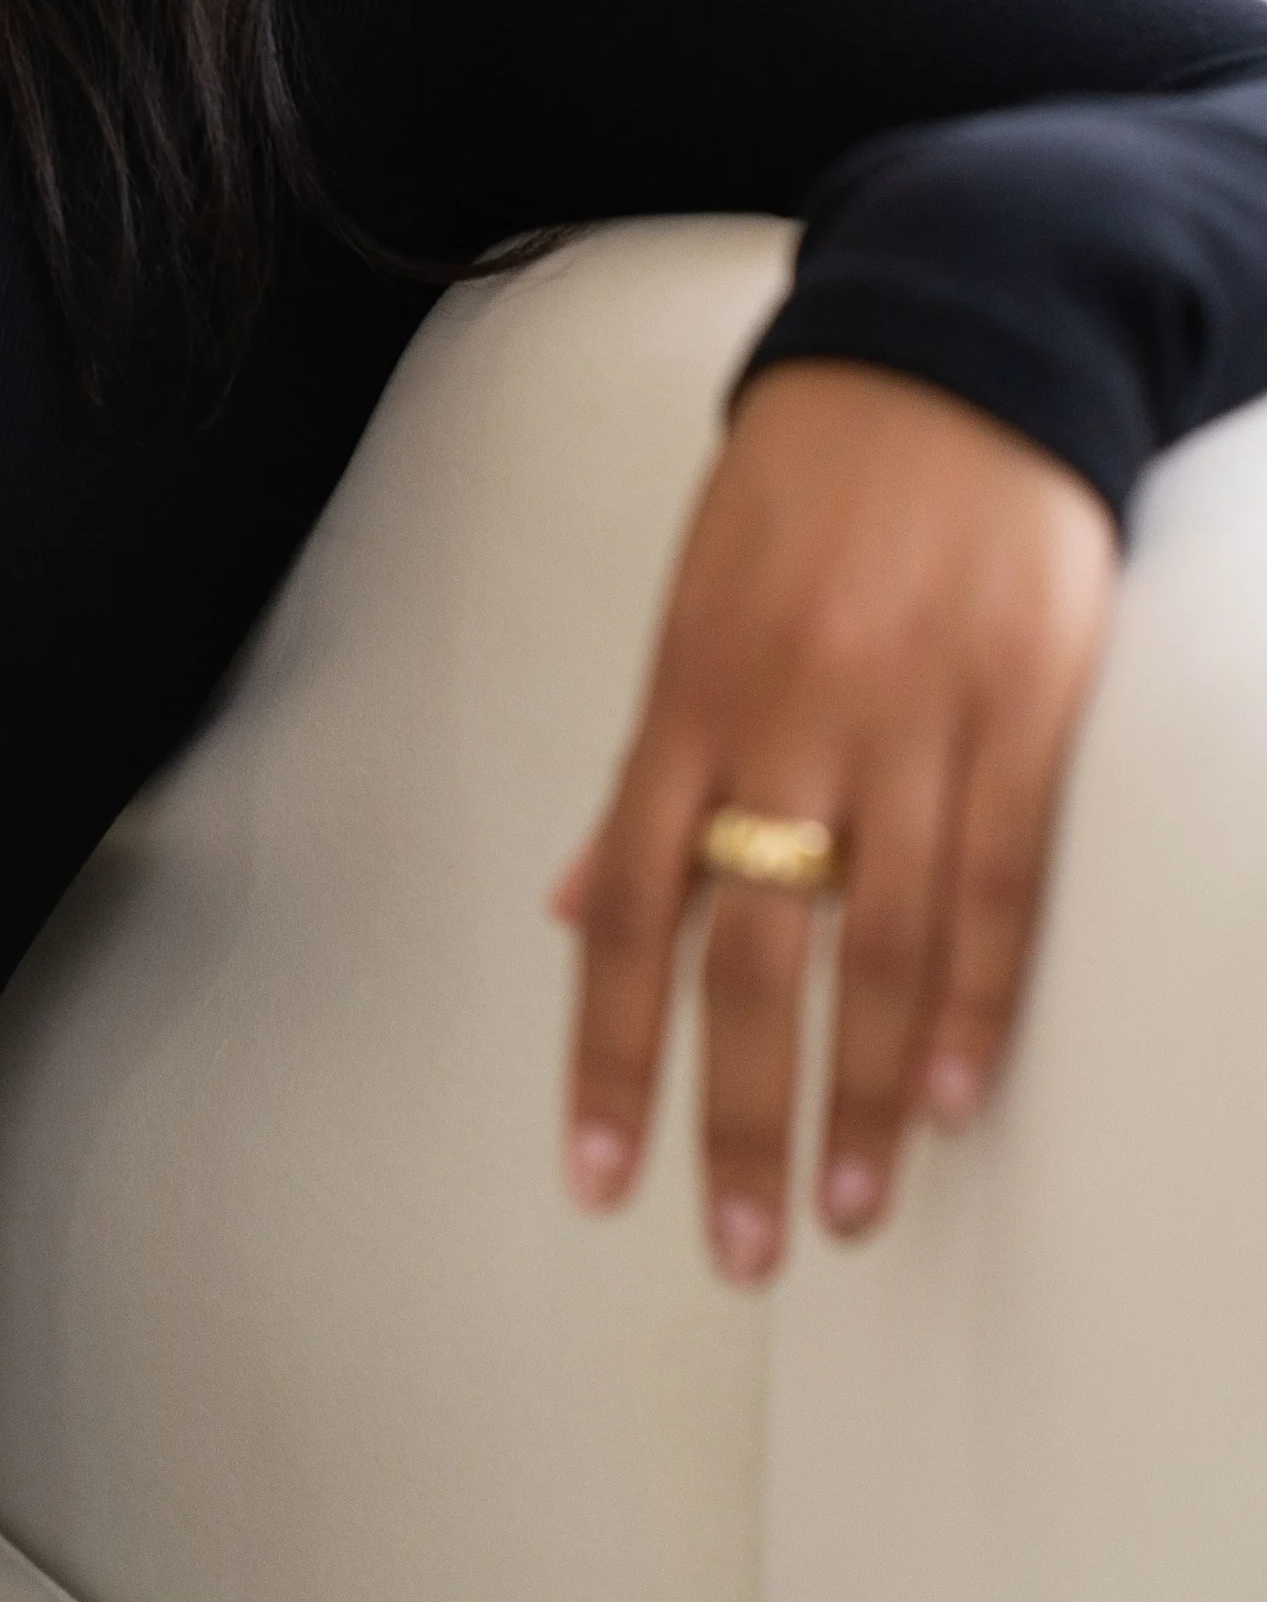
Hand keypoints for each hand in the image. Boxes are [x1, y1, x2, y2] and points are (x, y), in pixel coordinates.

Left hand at [555, 357, 1117, 1281]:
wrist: (945, 353)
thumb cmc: (801, 490)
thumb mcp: (692, 609)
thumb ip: (647, 775)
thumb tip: (577, 910)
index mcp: (689, 697)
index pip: (637, 909)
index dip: (613, 1052)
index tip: (596, 1179)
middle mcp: (788, 716)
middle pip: (753, 950)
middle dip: (736, 1112)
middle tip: (735, 1248)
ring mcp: (909, 712)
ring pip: (878, 937)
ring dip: (856, 1091)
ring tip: (844, 1212)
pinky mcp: (1024, 703)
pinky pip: (996, 875)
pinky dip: (973, 996)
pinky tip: (950, 1094)